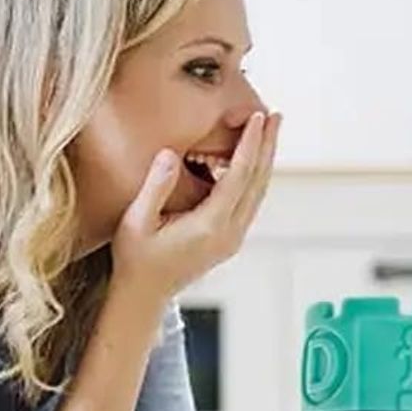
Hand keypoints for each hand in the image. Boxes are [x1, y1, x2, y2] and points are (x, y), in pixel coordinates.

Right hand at [111, 111, 279, 302]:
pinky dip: (254, 176)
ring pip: (257, 192)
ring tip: (268, 130)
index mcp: (210, 226)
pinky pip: (249, 202)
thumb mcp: (136, 221)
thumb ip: (154, 187)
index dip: (249, 144)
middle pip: (257, 182)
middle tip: (275, 115)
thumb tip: (169, 153)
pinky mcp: (230, 239)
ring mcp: (233, 238)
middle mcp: (229, 233)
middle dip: (267, 146)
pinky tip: (252, 159)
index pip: (238, 176)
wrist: (145, 295)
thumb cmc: (136, 259)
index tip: (256, 117)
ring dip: (265, 160)